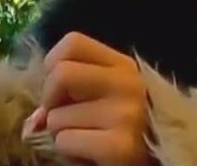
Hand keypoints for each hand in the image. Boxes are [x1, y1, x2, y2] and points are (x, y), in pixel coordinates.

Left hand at [27, 32, 152, 165]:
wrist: (161, 160)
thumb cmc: (125, 130)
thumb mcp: (107, 99)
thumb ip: (72, 93)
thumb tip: (34, 120)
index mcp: (124, 66)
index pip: (73, 42)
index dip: (53, 65)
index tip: (61, 90)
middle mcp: (128, 84)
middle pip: (61, 74)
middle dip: (50, 100)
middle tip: (63, 118)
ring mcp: (126, 115)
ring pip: (56, 117)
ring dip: (60, 134)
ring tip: (86, 140)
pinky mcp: (120, 147)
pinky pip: (65, 141)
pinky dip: (68, 153)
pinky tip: (91, 155)